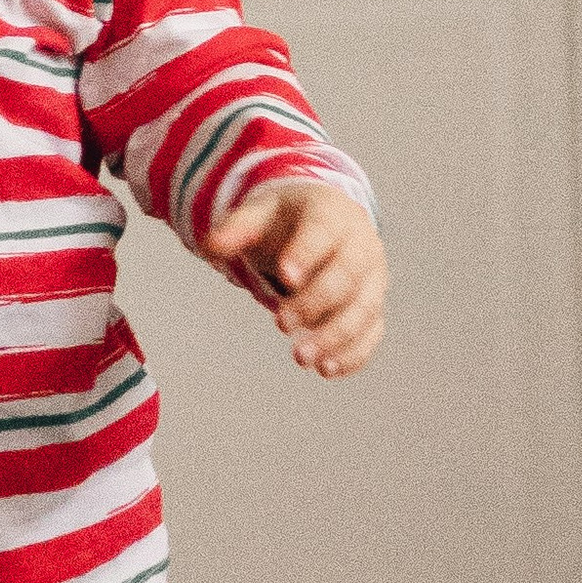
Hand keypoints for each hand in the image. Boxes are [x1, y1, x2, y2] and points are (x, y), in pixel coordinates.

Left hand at [203, 180, 385, 377]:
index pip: (323, 231)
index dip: (307, 253)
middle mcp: (361, 244)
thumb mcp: (260, 213)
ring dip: (335, 337)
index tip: (284, 277)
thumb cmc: (288, 220)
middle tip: (281, 323)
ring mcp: (372, 278)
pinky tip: (325, 369)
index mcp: (331, 213)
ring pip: (364, 309)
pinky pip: (371, 333)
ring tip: (300, 358)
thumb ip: (236, 228)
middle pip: (347, 275)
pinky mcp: (372, 306)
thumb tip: (209, 246)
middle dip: (316, 302)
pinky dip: (353, 354)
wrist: (325, 223)